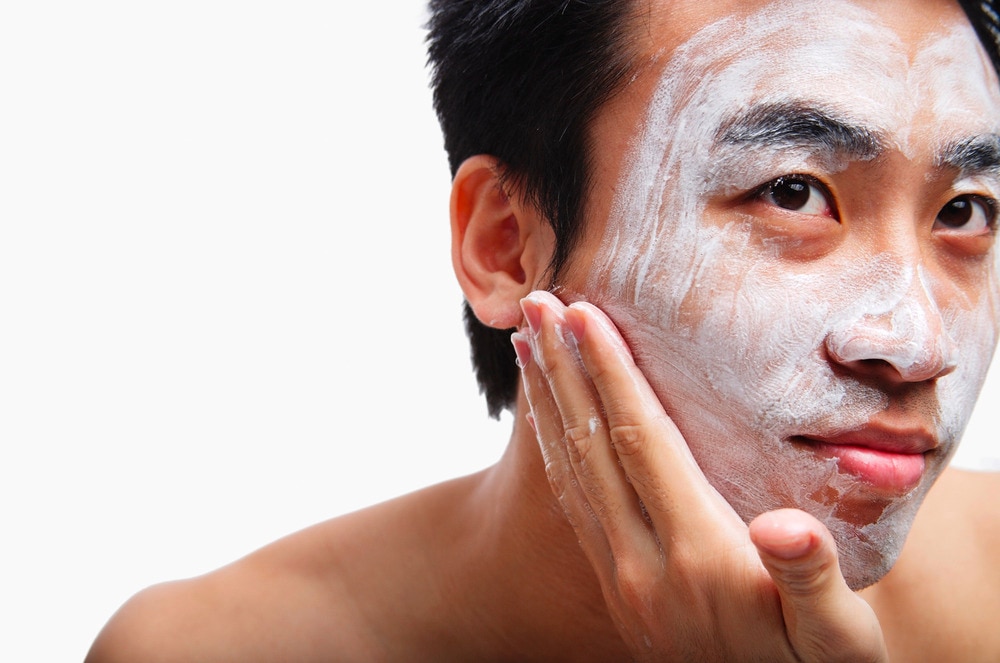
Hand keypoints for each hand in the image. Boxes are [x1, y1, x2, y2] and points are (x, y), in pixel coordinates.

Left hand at [511, 291, 887, 661]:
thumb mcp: (836, 638)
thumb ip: (811, 578)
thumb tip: (786, 526)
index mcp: (698, 556)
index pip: (641, 443)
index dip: (611, 374)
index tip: (583, 313)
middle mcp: (643, 563)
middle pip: (589, 446)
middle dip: (563, 368)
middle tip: (536, 303)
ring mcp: (621, 576)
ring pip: (570, 471)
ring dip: (547, 402)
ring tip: (526, 344)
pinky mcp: (616, 587)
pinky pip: (571, 504)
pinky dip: (552, 449)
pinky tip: (546, 420)